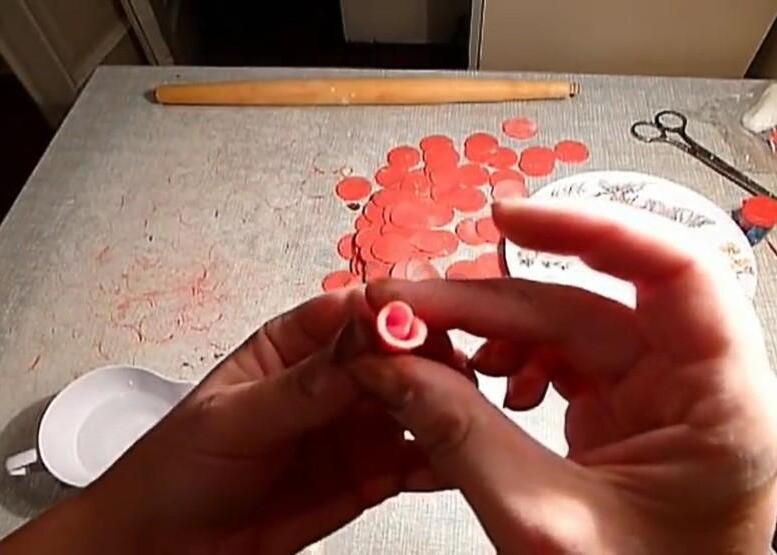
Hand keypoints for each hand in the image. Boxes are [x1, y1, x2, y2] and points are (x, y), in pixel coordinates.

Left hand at [2, 288, 429, 553]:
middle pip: (395, 357)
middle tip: (451, 375)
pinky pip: (414, 461)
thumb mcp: (233, 420)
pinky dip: (438, 459)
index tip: (415, 324)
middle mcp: (331, 381)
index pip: (351, 314)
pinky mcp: (369, 475)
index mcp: (292, 346)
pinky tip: (454, 460)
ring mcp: (353, 428)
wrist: (164, 549)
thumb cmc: (176, 469)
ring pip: (414, 406)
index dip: (387, 314)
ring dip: (441, 408)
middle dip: (426, 362)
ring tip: (462, 416)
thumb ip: (302, 386)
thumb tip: (362, 337)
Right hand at [351, 199, 776, 552]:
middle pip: (585, 304)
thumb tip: (393, 365)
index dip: (589, 228)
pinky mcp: (621, 412)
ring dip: (490, 333)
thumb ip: (462, 437)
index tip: (507, 220)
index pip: (674, 271)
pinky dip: (508, 364)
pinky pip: (557, 361)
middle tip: (408, 308)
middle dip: (487, 303)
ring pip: (563, 329)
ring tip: (432, 353)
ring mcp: (655, 397)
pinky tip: (482, 383)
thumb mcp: (542, 525)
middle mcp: (694, 387)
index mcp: (721, 406)